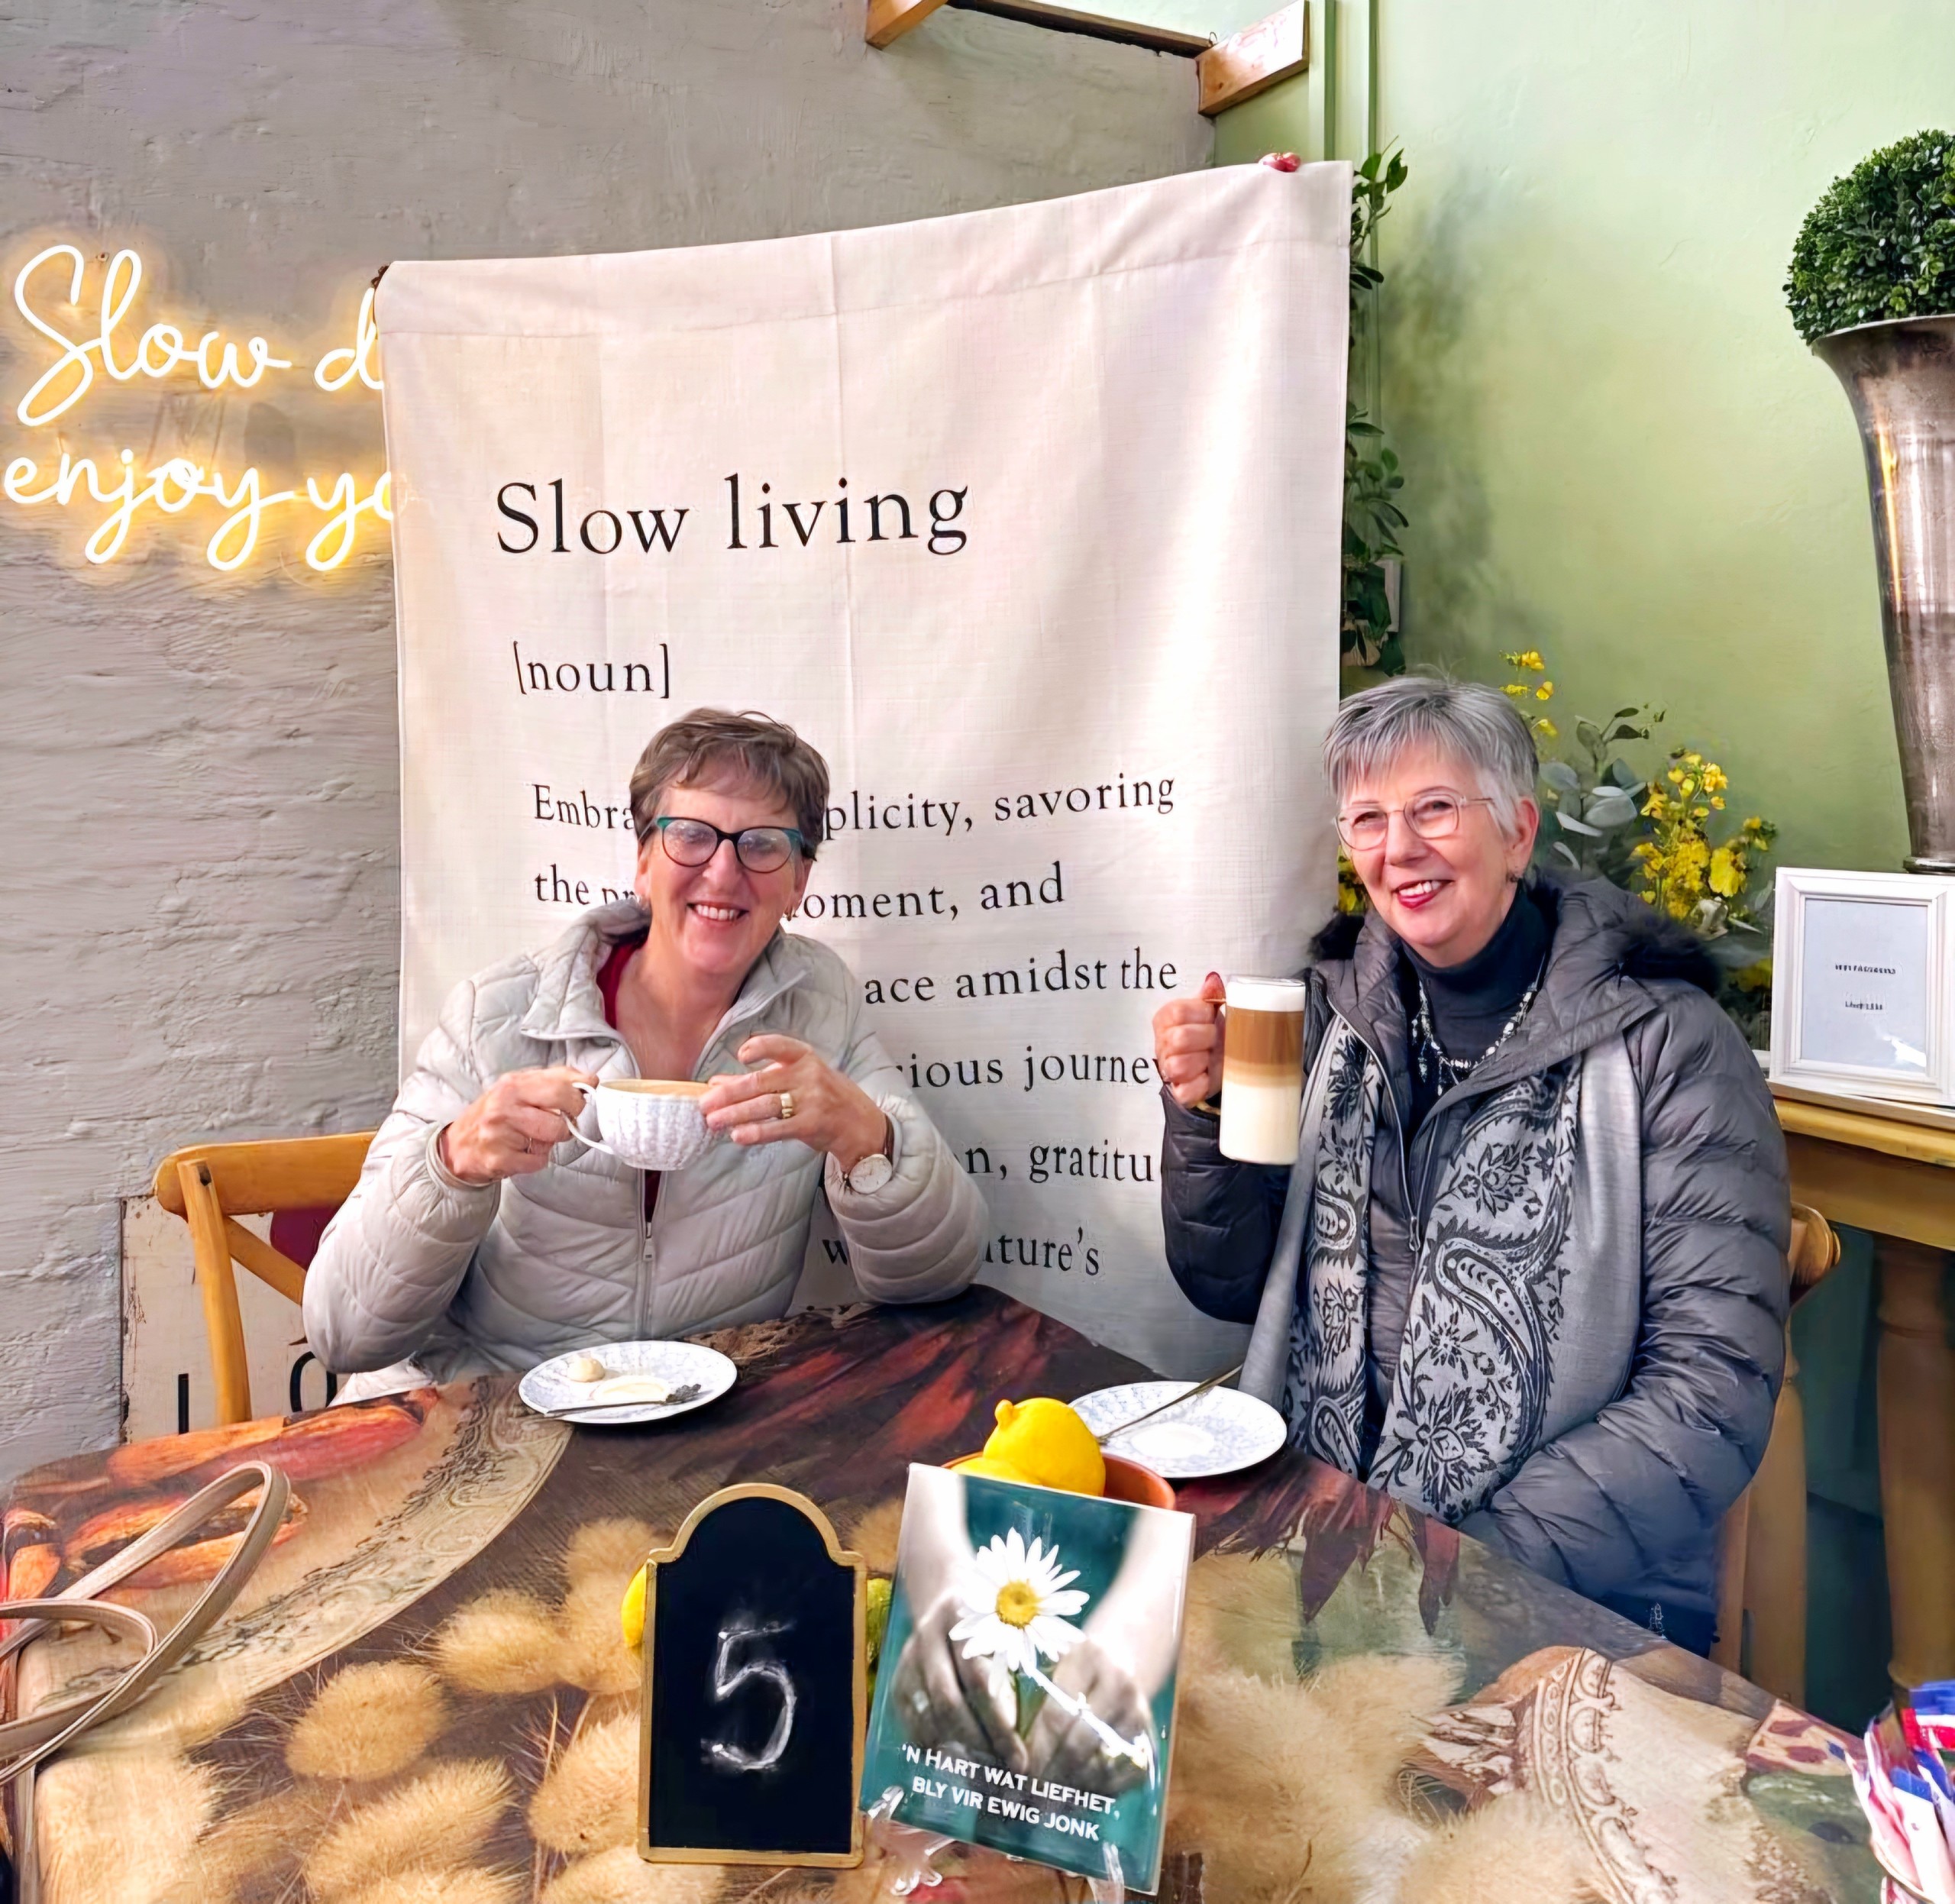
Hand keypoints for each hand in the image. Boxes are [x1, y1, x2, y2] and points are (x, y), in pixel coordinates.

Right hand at [438, 1066, 595, 1183]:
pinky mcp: (500, 1159)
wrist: (457, 1146)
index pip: (560, 1085)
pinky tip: (522, 1152)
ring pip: (553, 1137)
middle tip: (564, 1120)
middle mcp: (504, 1106)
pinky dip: (537, 1159)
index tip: (582, 1096)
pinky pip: (540, 1161)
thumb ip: (552, 1080)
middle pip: (561, 1112)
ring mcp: (500, 1133)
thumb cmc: (494, 1115)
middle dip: (571, 1118)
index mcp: (512, 1085)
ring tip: (536, 1137)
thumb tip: (588, 1079)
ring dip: (552, 1141)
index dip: (579, 1094)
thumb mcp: (517, 1088)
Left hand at [700, 1035, 888, 1170]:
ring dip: (735, 1115)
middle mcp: (808, 1075)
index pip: (780, 1045)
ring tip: (713, 1121)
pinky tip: (738, 1135)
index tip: (740, 1056)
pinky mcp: (811, 1124)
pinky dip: (756, 1132)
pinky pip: (778, 1128)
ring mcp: (811, 1100)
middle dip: (729, 1094)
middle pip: (761, 1082)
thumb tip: (716, 1082)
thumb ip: (757, 1079)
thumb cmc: (822, 1096)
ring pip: (765, 1106)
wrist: (858, 1122)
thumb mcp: (795, 1079)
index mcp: (803, 1057)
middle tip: (704, 1104)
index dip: (760, 1048)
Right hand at [888, 1590, 1026, 1772]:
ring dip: (957, 1752)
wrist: (950, 1605)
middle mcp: (929, 1636)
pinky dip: (936, 1749)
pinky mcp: (897, 1681)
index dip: (999, 1724)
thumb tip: (1043, 1731)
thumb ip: (1021, 1668)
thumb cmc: (996, 1626)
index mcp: (964, 1620)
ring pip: (928, 1717)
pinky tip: (960, 1763)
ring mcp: (909, 1660)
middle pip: (948, 1702)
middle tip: (1003, 1773)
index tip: (1021, 1759)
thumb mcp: (1010, 1632)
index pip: (979, 1680)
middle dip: (978, 1745)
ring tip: (985, 1774)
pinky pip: (913, 1725)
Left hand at [1023, 1637, 1152, 1795]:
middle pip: (1078, 1743)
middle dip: (1050, 1774)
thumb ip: (1041, 1697)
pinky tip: (1072, 1800)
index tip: (1018, 1771)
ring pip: (1100, 1765)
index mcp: (1090, 1660)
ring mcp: (1138, 1716)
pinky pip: (1120, 1778)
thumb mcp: (1060, 1663)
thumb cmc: (1081, 1664)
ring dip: (1070, 1789)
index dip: (1036, 1748)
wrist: (1128, 1656)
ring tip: (1046, 1804)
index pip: (1058, 1714)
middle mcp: (1119, 1687)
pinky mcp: (1148, 1740)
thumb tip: (1015, 1753)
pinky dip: (1095, 1793)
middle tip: (1029, 1796)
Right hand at [1151, 971, 1225, 1107]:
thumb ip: (1210, 995)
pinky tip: (1207, 1075)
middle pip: (1179, 1038)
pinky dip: (1201, 1084)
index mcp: (1166, 1019)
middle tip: (1215, 1038)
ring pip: (1179, 1066)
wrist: (1216, 1063)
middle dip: (1205, 1038)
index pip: (1178, 1012)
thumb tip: (1213, 981)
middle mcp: (1163, 1043)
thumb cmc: (1211, 1034)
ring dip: (1203, 1062)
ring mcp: (1168, 1069)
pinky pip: (1186, 1091)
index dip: (1201, 1014)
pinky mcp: (1179, 1091)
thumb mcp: (1210, 1012)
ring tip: (1211, 1057)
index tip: (1211, 1017)